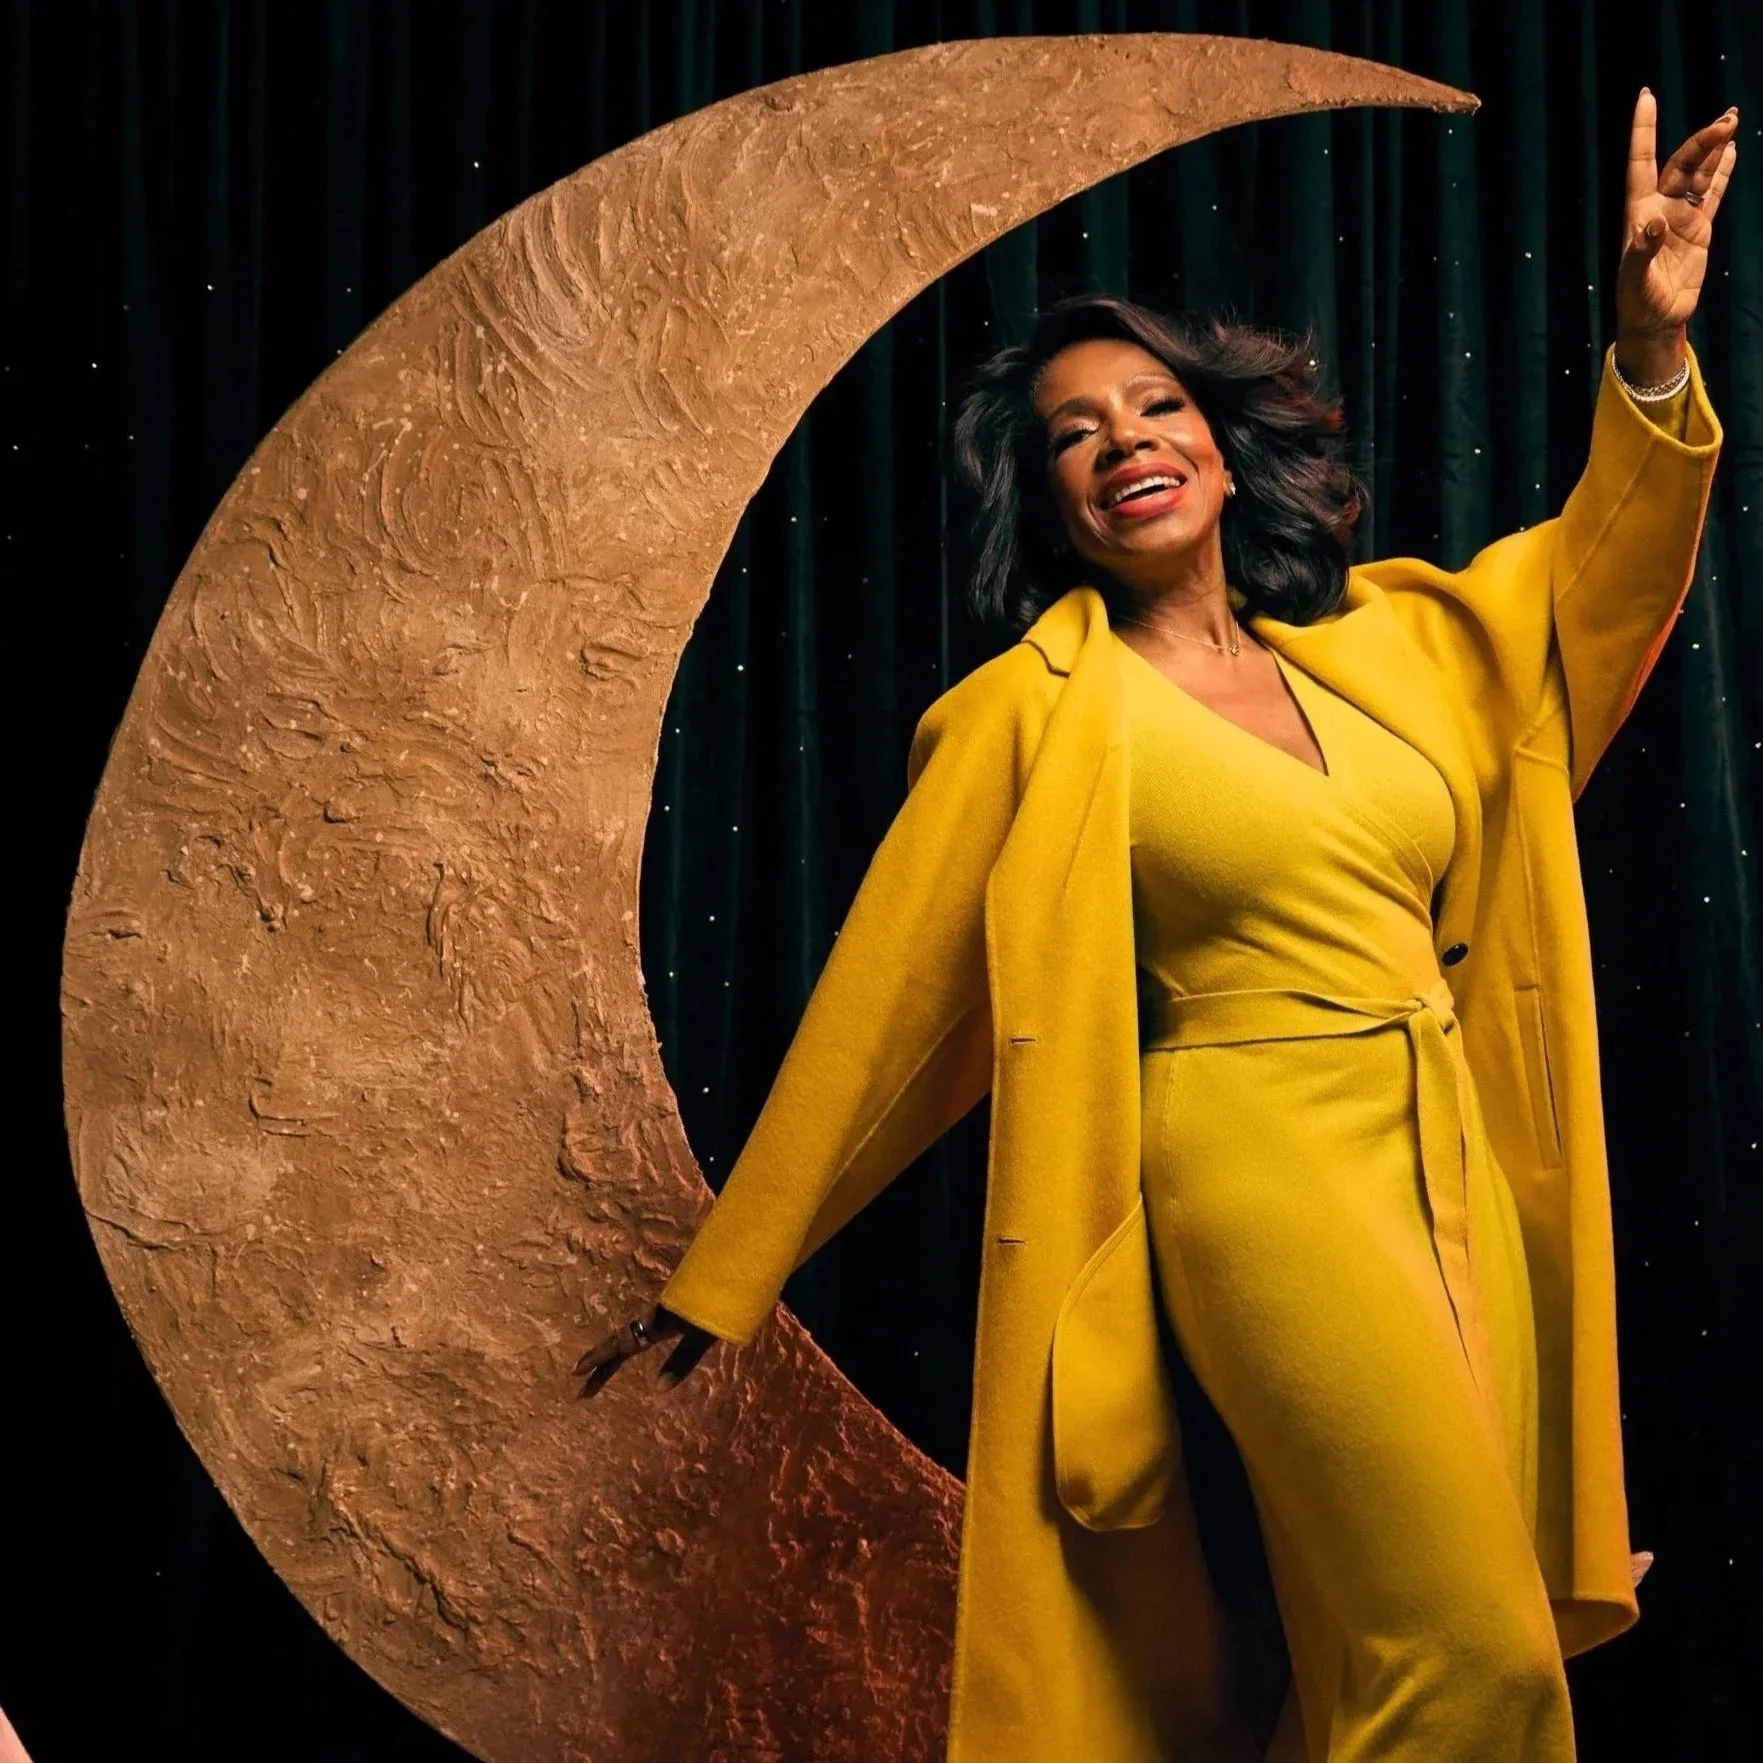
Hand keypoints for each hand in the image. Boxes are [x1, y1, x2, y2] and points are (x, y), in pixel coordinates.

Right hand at [574, 1302, 717, 1396]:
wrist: (734, 1264)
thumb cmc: (720, 1301)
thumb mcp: (703, 1333)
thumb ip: (683, 1359)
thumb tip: (658, 1389)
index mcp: (657, 1321)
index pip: (621, 1343)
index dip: (598, 1358)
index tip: (574, 1372)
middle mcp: (656, 1316)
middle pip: (621, 1340)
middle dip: (601, 1363)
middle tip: (581, 1387)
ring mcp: (665, 1312)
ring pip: (631, 1334)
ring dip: (613, 1353)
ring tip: (599, 1369)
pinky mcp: (677, 1310)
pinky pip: (644, 1330)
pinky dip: (631, 1343)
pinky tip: (635, 1347)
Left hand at [1614, 90, 1738, 382]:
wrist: (1656, 320)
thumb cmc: (1637, 302)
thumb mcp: (1635, 280)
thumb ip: (1642, 251)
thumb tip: (1653, 224)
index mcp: (1638, 213)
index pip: (1641, 163)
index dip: (1643, 131)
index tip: (1645, 96)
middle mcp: (1660, 208)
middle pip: (1682, 163)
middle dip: (1703, 141)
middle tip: (1727, 119)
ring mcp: (1682, 216)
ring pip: (1700, 172)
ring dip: (1715, 147)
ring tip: (1731, 119)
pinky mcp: (1700, 229)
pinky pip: (1713, 193)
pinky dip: (1722, 171)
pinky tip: (1732, 151)